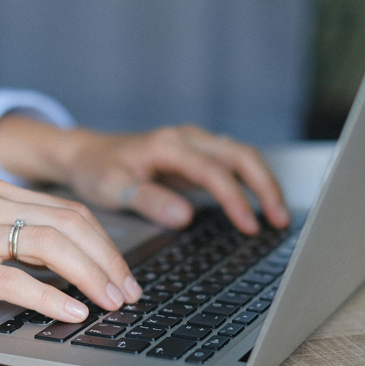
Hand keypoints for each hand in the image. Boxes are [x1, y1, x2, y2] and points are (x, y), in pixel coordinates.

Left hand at [0, 116, 288, 233]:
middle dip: (264, 186)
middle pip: (240, 155)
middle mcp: (186, 139)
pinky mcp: (194, 156)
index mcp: (168, 145)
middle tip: (280, 219)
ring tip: (277, 216)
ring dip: (262, 183)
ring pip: (240, 156)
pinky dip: (249, 182)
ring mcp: (193, 145)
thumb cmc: (97, 170)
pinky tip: (257, 205)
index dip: (235, 199)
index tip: (249, 226)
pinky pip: (230, 164)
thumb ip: (149, 200)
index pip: (213, 171)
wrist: (85, 154)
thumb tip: (185, 216)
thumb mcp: (113, 188)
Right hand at [0, 180, 142, 321]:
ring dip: (91, 276)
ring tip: (113, 303)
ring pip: (51, 245)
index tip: (123, 274)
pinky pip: (12, 279)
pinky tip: (70, 312)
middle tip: (130, 293)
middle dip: (110, 261)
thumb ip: (5, 234)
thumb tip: (54, 264)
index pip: (69, 213)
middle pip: (71, 226)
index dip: (105, 245)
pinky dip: (49, 296)